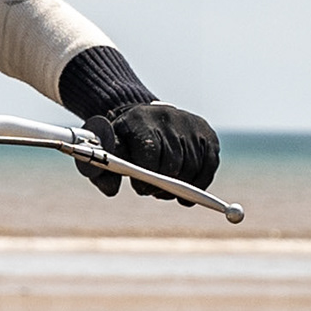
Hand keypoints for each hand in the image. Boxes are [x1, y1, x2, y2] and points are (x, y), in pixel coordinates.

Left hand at [80, 98, 219, 199]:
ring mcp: (191, 125)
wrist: (143, 117)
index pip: (150, 152)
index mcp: (140, 119)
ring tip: (165, 189)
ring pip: (191, 168)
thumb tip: (112, 191)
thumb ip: (102, 172)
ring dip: (180, 187)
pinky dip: (199, 184)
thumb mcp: (107, 151)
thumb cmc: (123, 139)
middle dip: (162, 184)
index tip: (141, 188)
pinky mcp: (208, 135)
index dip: (146, 177)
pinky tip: (186, 193)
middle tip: (154, 191)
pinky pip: (209, 166)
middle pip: (173, 163)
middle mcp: (169, 118)